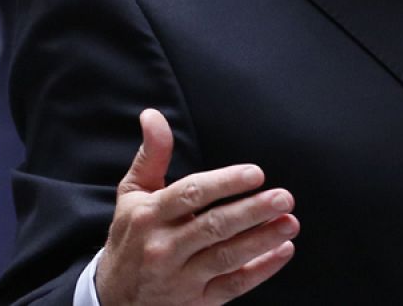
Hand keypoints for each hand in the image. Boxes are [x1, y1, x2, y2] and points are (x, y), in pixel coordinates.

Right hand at [96, 109, 297, 305]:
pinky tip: (283, 251)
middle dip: (252, 211)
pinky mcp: (196, 302)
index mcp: (150, 216)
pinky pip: (233, 286)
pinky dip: (261, 270)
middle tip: (284, 197)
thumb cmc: (130, 236)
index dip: (225, 183)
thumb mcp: (132, 194)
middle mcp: (164, 248)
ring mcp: (180, 278)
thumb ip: (152, 154)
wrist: (112, 299)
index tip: (256, 173)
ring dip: (262, 240)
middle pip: (213, 227)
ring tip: (290, 222)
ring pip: (227, 257)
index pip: (190, 194)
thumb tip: (153, 116)